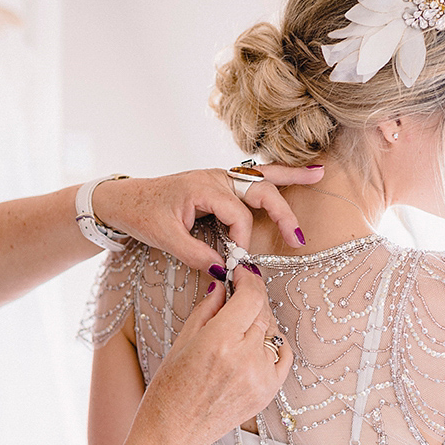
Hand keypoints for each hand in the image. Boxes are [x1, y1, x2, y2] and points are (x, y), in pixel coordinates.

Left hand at [90, 165, 323, 270]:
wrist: (124, 198)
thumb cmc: (142, 214)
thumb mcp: (166, 238)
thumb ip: (197, 255)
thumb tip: (226, 270)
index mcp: (202, 187)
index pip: (237, 214)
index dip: (242, 239)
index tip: (237, 259)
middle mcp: (215, 176)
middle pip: (259, 188)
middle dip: (282, 212)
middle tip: (298, 238)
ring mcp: (219, 176)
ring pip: (261, 175)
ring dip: (290, 177)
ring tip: (320, 174)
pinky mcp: (219, 183)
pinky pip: (252, 178)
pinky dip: (274, 177)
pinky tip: (295, 175)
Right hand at [140, 266, 290, 444]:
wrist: (174, 432)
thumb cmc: (170, 389)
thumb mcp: (182, 340)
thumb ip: (208, 308)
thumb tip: (224, 285)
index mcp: (219, 341)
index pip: (250, 296)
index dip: (248, 279)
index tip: (241, 273)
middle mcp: (244, 358)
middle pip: (263, 311)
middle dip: (252, 298)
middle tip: (239, 294)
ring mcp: (260, 377)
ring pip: (272, 332)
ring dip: (259, 322)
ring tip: (238, 328)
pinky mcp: (268, 393)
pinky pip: (282, 356)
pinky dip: (272, 345)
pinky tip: (255, 345)